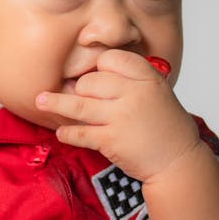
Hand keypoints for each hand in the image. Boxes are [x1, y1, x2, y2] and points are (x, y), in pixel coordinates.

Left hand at [36, 49, 199, 182]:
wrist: (179, 161)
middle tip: (78, 98)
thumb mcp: (158, 91)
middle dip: (80, 89)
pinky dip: (67, 133)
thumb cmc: (166, 127)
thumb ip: (132, 80)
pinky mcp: (111, 141)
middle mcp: (134, 93)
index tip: (95, 77)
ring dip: (54, 103)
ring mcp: (121, 117)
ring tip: (39, 101)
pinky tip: (62, 132)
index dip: (99, 68)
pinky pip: (79, 132)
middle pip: (90, 81)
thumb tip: (94, 74)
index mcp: (147, 77)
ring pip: (77, 104)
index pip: (110, 59)